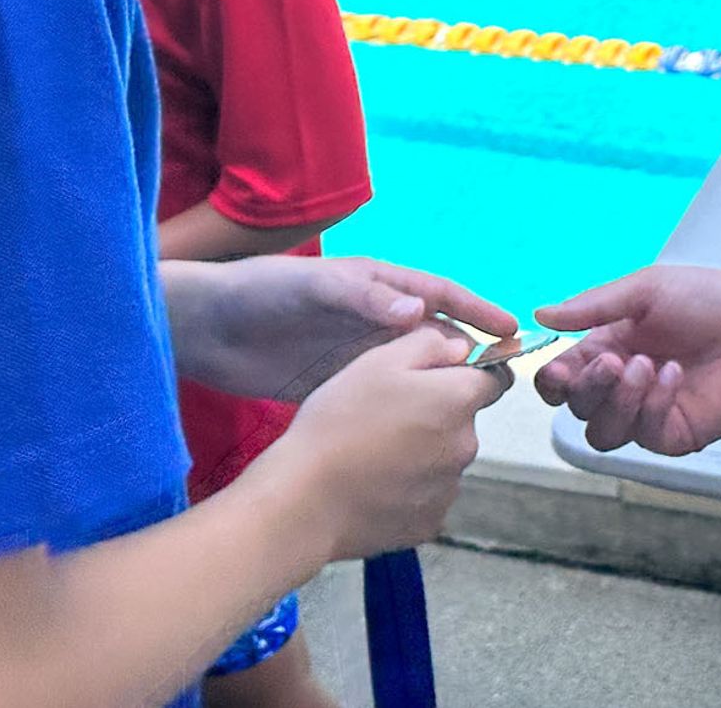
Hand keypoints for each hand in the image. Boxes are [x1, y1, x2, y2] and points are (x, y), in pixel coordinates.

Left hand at [168, 255, 516, 401]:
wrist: (207, 330)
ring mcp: (359, 354)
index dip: (478, 311)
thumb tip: (421, 310)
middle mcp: (378, 318)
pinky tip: (423, 434)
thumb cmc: (262, 291)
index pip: (441, 296)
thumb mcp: (315, 286)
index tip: (512, 331)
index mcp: (380, 285)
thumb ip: (365, 296)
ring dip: (442, 387)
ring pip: (415, 371)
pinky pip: (384, 396)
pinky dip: (407, 411)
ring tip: (471, 414)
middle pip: (437, 335)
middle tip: (503, 382)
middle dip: (471, 354)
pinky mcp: (338, 386)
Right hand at [258, 324, 507, 562]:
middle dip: (437, 412)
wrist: (304, 500)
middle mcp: (466, 445)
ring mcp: (448, 488)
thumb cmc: (339, 422)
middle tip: (386, 413)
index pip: (494, 378)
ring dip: (423, 450)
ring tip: (373, 451)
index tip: (440, 375)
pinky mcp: (429, 522)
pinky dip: (410, 486)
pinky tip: (373, 482)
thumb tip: (462, 347)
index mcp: (458, 400)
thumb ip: (430, 345)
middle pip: (464, 419)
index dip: (470, 371)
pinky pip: (428, 494)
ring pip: (444, 457)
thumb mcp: (378, 361)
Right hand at [533, 264, 720, 455]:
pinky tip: (675, 376)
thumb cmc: (706, 298)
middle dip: (588, 388)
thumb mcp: (643, 289)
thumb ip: (592, 307)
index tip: (559, 370)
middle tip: (613, 361)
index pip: (560, 380)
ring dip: (618, 401)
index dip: (552, 382)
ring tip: (646, 366)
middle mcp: (622, 385)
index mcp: (606, 349)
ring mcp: (647, 413)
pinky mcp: (675, 433)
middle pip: (577, 409)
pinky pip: (644, 435)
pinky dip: (653, 405)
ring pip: (603, 433)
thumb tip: (540, 314)